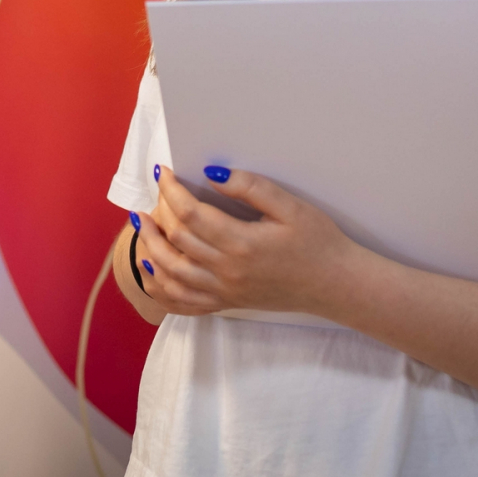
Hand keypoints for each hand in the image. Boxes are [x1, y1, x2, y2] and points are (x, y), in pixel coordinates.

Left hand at [136, 164, 359, 315]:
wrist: (336, 284)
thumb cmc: (317, 242)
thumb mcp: (291, 206)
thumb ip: (251, 187)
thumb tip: (214, 174)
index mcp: (242, 244)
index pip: (191, 214)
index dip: (171, 190)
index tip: (164, 172)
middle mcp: (228, 272)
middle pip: (177, 241)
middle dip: (159, 212)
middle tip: (155, 192)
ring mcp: (225, 292)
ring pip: (172, 274)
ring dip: (151, 247)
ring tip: (142, 224)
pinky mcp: (227, 303)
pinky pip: (183, 303)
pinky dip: (161, 287)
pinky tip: (150, 269)